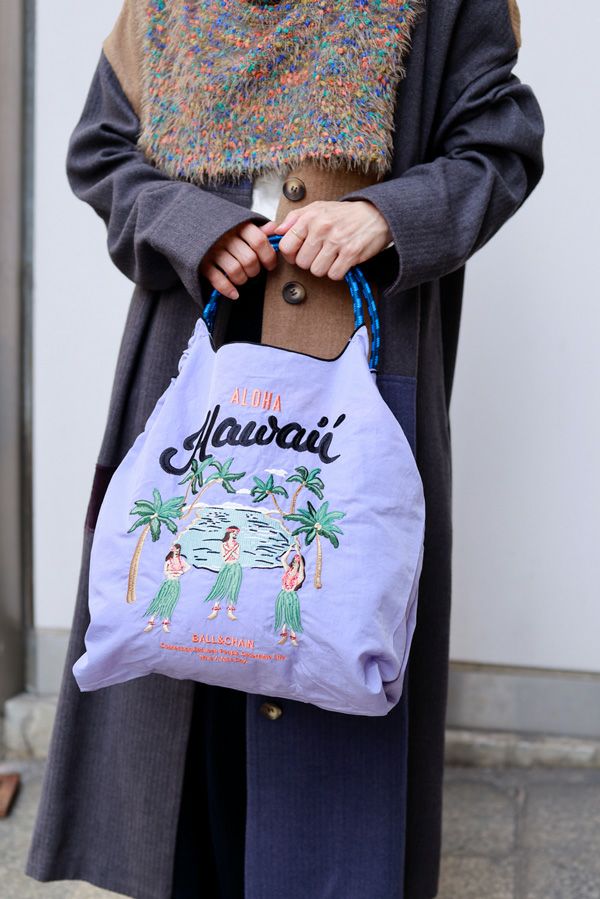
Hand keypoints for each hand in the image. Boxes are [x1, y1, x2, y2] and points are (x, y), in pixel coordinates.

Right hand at [200, 221, 277, 298]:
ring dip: (242, 279)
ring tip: (242, 278)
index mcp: (237, 225)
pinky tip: (234, 293)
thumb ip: (258, 229)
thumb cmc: (221, 229)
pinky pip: (218, 280)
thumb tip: (274, 229)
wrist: (188, 224)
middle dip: (255, 271)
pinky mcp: (201, 262)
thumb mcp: (239, 224)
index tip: (270, 265)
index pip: (259, 241)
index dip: (268, 256)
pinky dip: (228, 289)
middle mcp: (225, 236)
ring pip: (235, 271)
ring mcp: (212, 249)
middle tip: (253, 271)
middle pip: (249, 259)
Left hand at [260, 200, 392, 279]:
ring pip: (317, 271)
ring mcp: (337, 241)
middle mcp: (322, 228)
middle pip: (301, 262)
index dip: (290, 255)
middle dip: (310, 262)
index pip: (286, 246)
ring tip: (332, 257)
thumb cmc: (344, 214)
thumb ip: (293, 219)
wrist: (376, 214)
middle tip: (320, 254)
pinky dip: (338, 272)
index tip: (298, 254)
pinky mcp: (351, 253)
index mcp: (310, 217)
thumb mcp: (317, 208)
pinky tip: (342, 261)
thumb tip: (274, 231)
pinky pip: (334, 274)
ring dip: (324, 268)